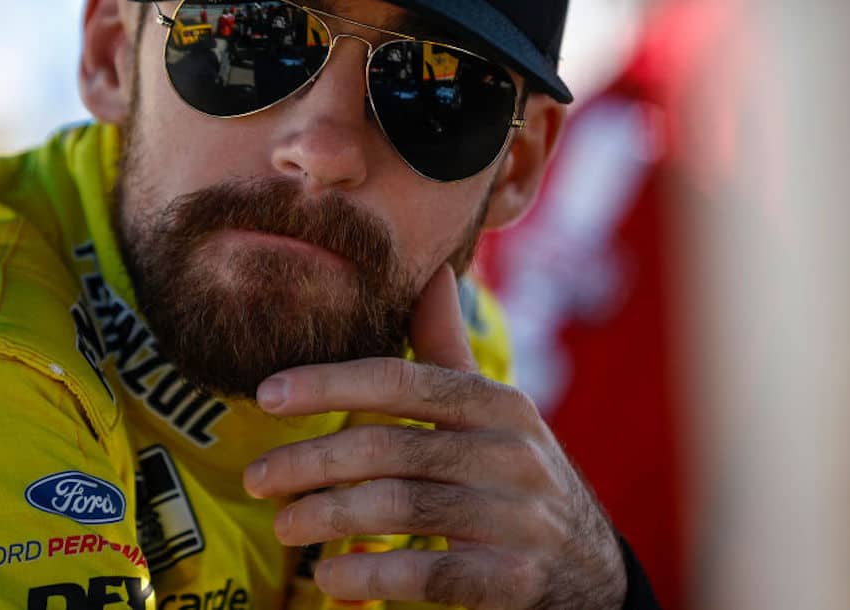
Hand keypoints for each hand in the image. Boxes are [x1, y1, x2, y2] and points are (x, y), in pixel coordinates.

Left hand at [242, 265, 625, 609]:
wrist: (592, 570)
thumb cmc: (515, 475)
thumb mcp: (493, 411)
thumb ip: (448, 348)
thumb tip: (431, 271)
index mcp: (495, 403)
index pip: (399, 381)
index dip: (327, 384)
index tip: (267, 394)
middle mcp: (509, 453)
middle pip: (386, 448)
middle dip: (309, 462)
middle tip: (257, 479)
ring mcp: (517, 518)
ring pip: (400, 508)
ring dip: (327, 518)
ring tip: (284, 526)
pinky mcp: (515, 579)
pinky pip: (431, 574)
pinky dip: (372, 575)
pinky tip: (331, 578)